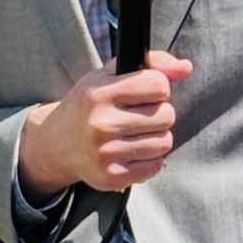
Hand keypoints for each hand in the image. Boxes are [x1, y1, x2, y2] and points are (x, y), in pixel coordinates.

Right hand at [19, 50, 192, 198]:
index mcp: (100, 94)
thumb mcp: (110, 75)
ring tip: (135, 134)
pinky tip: (132, 151)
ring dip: (156, 137)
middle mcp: (101, 124)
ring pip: (164, 142)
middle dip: (159, 113)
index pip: (158, 85)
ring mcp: (106, 153)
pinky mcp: (112, 178)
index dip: (158, 87)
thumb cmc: (90, 105)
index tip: (145, 93)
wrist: (56, 143)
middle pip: (166, 115)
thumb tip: (186, 67)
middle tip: (138, 116)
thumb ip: (151, 64)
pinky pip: (156, 165)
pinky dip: (150, 158)